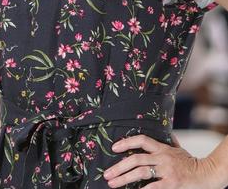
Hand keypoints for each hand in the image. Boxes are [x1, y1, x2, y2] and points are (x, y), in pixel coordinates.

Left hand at [103, 133, 223, 187]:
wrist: (207, 174)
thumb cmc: (191, 162)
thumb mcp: (178, 149)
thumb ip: (169, 142)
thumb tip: (165, 132)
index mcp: (162, 148)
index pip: (141, 140)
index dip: (126, 142)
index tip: (113, 148)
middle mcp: (162, 157)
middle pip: (136, 159)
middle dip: (119, 167)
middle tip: (107, 174)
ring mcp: (167, 170)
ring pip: (140, 172)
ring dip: (124, 178)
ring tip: (112, 183)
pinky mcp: (172, 183)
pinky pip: (153, 186)